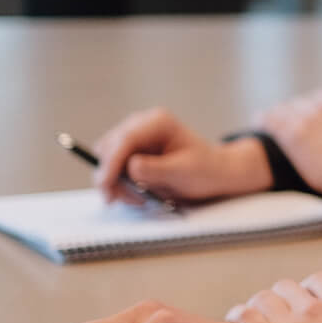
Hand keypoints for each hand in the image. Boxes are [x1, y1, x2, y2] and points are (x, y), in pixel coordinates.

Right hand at [90, 106, 271, 204]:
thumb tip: (130, 167)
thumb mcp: (183, 172)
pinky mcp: (131, 151)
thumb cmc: (205, 170)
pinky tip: (137, 194)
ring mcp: (134, 137)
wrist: (215, 173)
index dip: (111, 163)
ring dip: (116, 182)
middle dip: (112, 176)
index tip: (106, 185)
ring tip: (139, 198)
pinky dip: (119, 183)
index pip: (125, 140)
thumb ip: (156, 170)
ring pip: (107, 159)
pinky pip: (113, 167)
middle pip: (109, 148)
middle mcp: (142, 124)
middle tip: (124, 199)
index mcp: (157, 123)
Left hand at [226, 273, 321, 322]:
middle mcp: (314, 310)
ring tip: (258, 322)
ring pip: (263, 299)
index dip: (310, 292)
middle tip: (282, 318)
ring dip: (261, 308)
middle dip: (284, 300)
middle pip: (286, 287)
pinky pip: (244, 318)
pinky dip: (241, 318)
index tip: (307, 305)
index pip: (317, 281)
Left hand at [254, 90, 321, 195]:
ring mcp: (306, 118)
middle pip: (302, 103)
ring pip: (285, 110)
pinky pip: (271, 120)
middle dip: (296, 113)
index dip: (315, 109)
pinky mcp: (292, 134)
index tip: (312, 117)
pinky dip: (264, 120)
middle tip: (290, 124)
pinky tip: (258, 121)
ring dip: (279, 116)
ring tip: (268, 121)